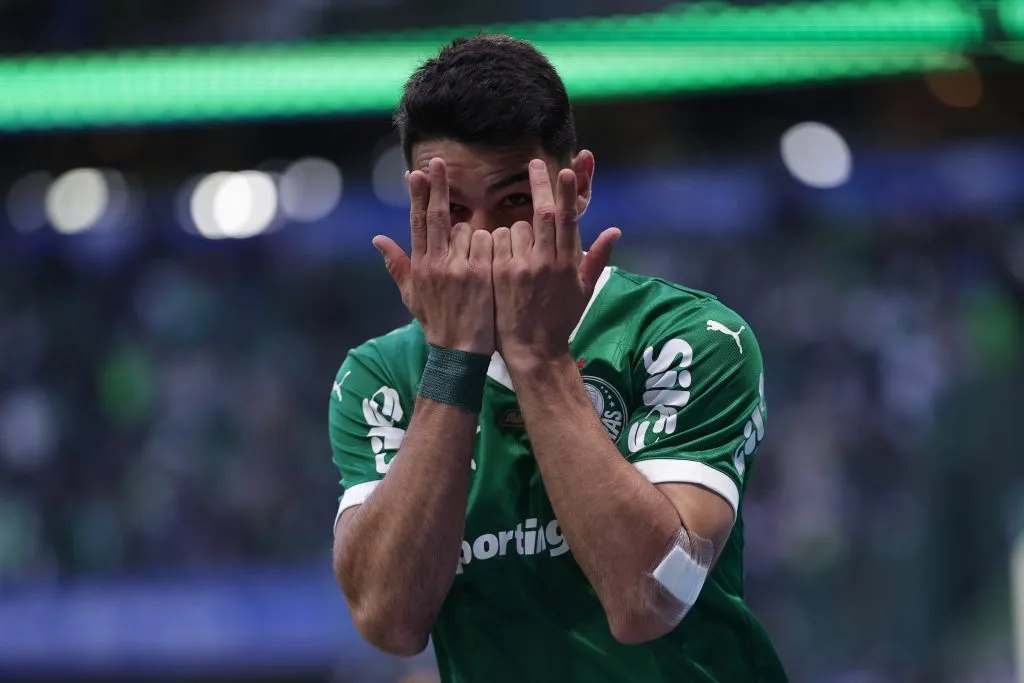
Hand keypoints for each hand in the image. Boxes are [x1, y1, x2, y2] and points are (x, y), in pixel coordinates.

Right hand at [373, 158, 495, 354]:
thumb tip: (377, 239)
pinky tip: (493, 263)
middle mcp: (436, 263)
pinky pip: (489, 243)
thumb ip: (397, 265)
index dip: (417, 195)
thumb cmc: (439, 324)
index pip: (417, 222)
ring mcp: (459, 267)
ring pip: (470, 230)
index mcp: (421, 265)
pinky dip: (492, 246)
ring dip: (476, 238)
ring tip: (478, 266)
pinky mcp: (480, 273)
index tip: (416, 172)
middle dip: (437, 186)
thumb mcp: (412, 296)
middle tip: (438, 161)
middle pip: (438, 215)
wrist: (460, 353)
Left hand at [492, 159, 619, 367]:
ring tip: (517, 254)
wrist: (533, 350)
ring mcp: (521, 267)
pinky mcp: (500, 274)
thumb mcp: (584, 291)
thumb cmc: (560, 320)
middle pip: (542, 214)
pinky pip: (496, 243)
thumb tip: (614, 230)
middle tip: (534, 164)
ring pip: (515, 228)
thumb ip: (597, 258)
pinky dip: (498, 243)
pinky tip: (499, 258)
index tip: (566, 170)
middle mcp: (546, 262)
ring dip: (516, 230)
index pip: (567, 219)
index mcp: (567, 263)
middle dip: (540, 185)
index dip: (567, 193)